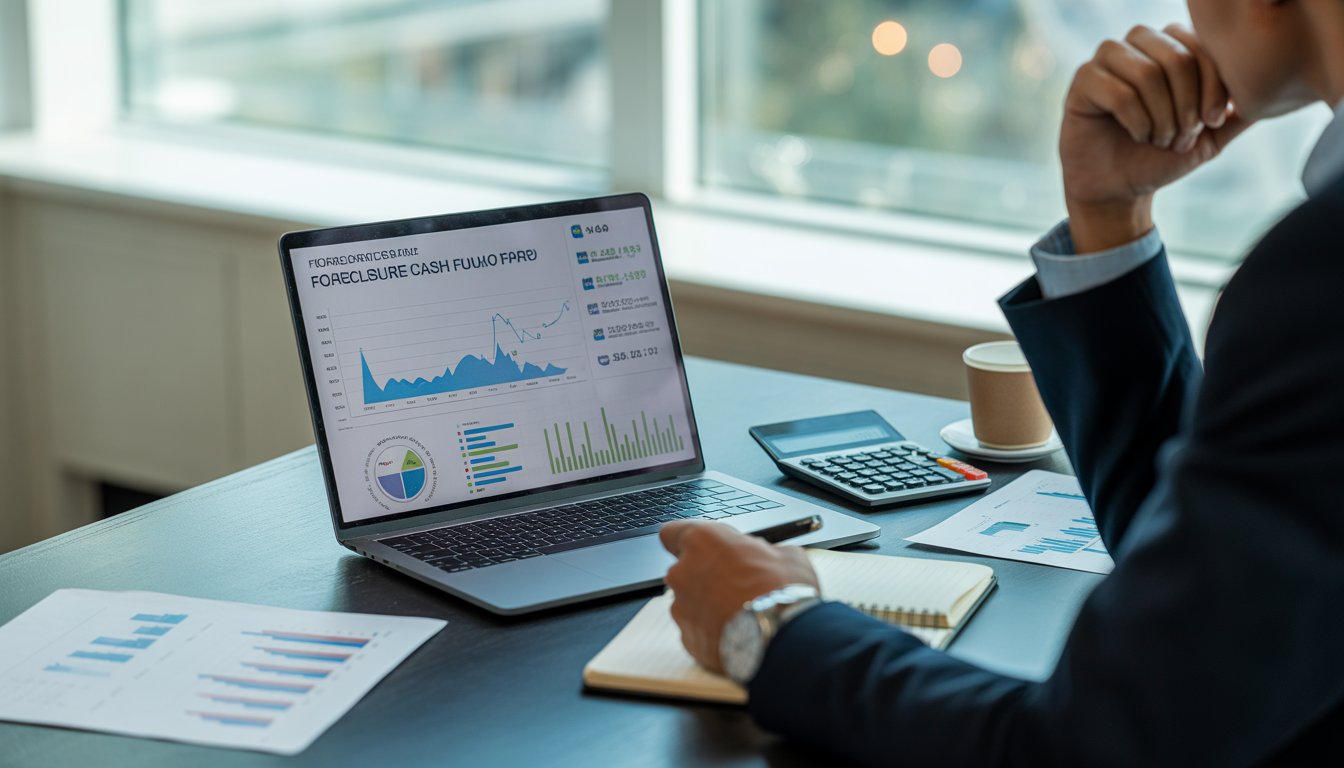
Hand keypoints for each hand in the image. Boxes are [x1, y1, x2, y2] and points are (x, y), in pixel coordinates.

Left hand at [660, 521, 819, 673]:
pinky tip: (737, 631)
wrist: (781, 637)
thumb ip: (763, 551)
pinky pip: (697, 629)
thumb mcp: (786, 555)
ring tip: (741, 613)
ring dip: (709, 605)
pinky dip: (711, 630)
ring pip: (691, 601)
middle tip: (736, 584)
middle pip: (684, 570)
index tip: (701, 549)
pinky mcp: (687, 638)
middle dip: (705, 576)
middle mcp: (683, 572)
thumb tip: (766, 557)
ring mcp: (681, 607)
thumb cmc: (782, 591)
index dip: (685, 541)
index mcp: (702, 542)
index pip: (672, 533)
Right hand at [1060, 24, 1253, 251]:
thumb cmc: (1160, 158)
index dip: (1213, 85)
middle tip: (1181, 136)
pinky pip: (1117, 91)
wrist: (1119, 189)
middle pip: (1175, 57)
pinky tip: (1137, 136)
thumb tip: (1273, 94)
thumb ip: (1237, 113)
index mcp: (1171, 47)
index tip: (1212, 122)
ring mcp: (1107, 60)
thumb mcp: (1210, 137)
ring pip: (1146, 71)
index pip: (1202, 47)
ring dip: (1161, 115)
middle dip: (1186, 104)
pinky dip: (1136, 120)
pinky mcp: (1082, 81)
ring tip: (1159, 138)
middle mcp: (1138, 45)